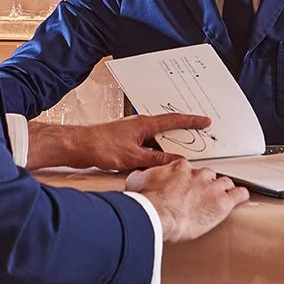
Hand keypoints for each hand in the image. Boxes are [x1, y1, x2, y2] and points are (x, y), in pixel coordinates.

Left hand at [25, 113, 210, 172]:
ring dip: (168, 146)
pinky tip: (159, 161)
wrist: (78, 146)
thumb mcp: (133, 157)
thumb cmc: (101, 146)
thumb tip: (177, 162)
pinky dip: (156, 152)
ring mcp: (133, 133)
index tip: (205, 120)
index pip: (174, 120)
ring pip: (157, 139)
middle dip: (183, 132)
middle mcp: (140, 125)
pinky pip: (148, 145)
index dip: (191, 121)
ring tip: (182, 154)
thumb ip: (157, 160)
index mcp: (144, 124)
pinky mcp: (126, 141)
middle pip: (167, 128)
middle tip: (199, 136)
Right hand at [126, 159, 248, 241]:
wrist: (158, 214)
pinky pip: (239, 194)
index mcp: (180, 168)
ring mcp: (212, 187)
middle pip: (209, 175)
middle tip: (201, 195)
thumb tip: (139, 175)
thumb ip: (142, 175)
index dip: (189, 179)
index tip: (186, 186)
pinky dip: (241, 196)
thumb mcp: (137, 181)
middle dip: (206, 184)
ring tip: (221, 196)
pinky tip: (241, 197)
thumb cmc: (147, 201)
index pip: (190, 169)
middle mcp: (198, 174)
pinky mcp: (222, 203)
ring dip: (224, 189)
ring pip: (225, 182)